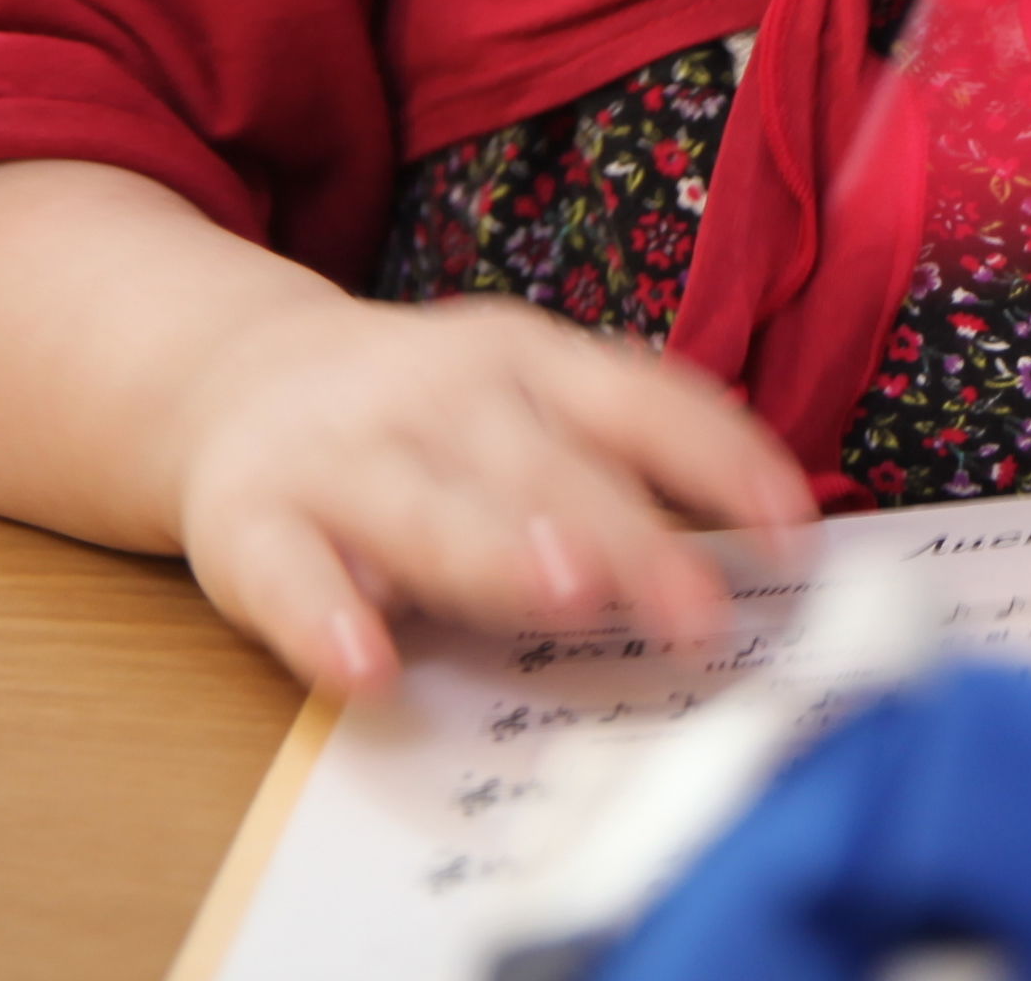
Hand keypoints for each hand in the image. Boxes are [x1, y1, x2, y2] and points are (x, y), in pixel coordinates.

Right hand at [167, 287, 816, 694]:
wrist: (236, 377)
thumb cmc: (427, 420)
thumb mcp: (529, 404)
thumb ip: (623, 464)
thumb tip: (769, 555)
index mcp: (528, 361)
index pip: (644, 401)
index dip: (722, 460)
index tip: (794, 536)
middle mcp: (441, 396)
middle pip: (545, 465)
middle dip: (628, 536)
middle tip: (699, 610)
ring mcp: (342, 455)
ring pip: (426, 505)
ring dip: (498, 550)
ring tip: (567, 597)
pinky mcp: (249, 522)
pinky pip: (290, 574)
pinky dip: (328, 621)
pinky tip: (372, 670)